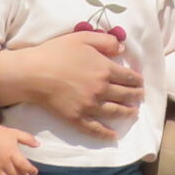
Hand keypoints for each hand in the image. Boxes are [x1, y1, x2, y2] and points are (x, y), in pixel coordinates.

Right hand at [0, 29, 144, 138]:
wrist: (33, 73)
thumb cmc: (56, 52)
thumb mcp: (83, 38)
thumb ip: (105, 41)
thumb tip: (122, 49)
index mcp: (105, 69)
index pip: (128, 77)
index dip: (137, 80)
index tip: (140, 83)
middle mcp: (101, 89)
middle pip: (125, 95)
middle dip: (136, 96)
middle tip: (140, 97)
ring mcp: (89, 106)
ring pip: (114, 112)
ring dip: (127, 113)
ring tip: (134, 113)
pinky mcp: (76, 118)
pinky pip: (95, 129)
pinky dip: (106, 133)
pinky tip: (114, 136)